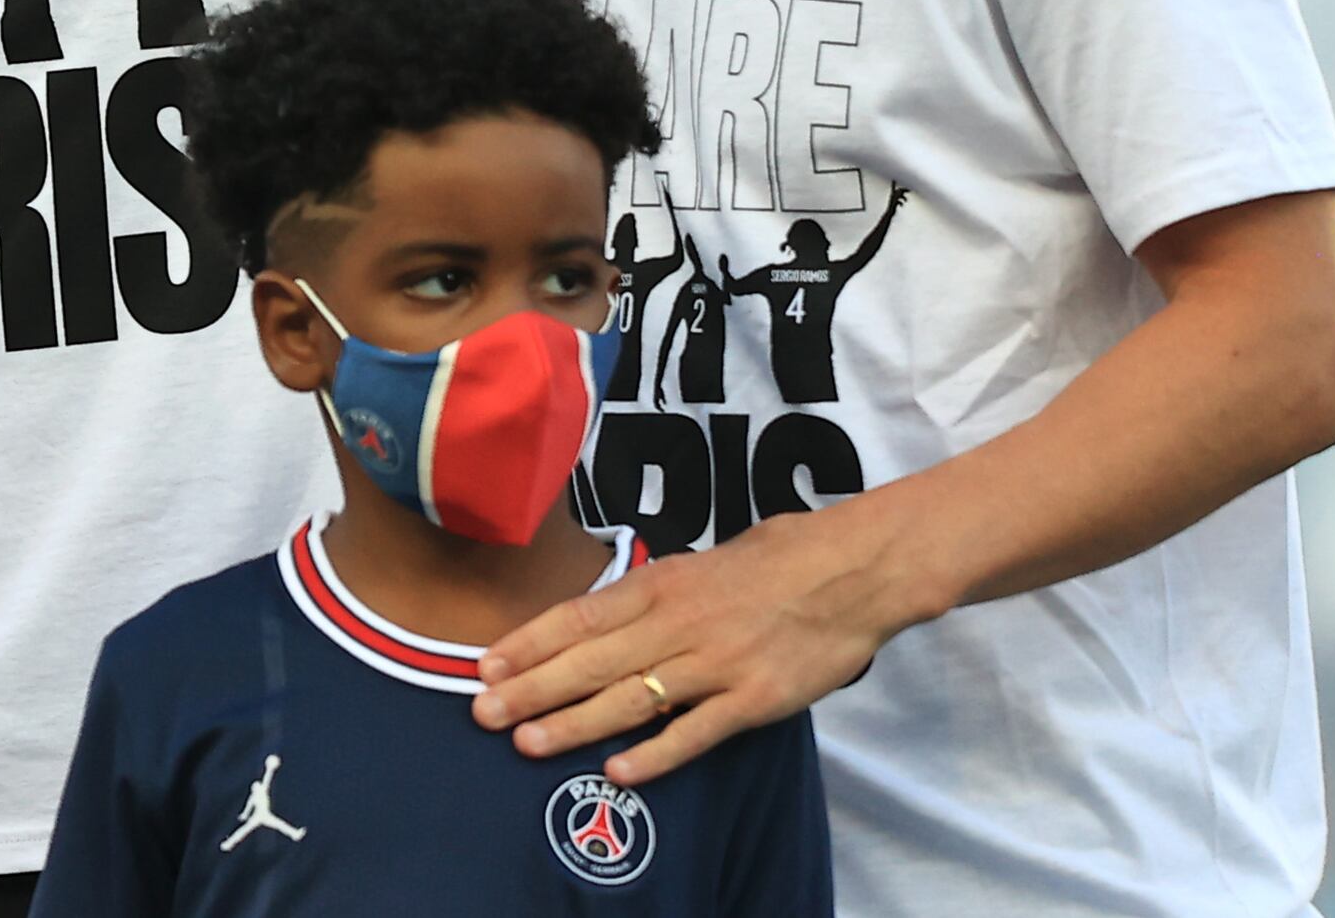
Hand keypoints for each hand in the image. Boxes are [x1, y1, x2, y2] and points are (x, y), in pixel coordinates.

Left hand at [469, 505, 911, 783]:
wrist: (853, 571)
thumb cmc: (775, 561)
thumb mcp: (698, 562)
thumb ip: (651, 593)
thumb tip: (602, 616)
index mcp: (659, 585)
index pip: (577, 616)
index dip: (527, 643)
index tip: (483, 665)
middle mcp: (677, 624)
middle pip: (589, 662)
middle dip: (530, 689)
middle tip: (481, 713)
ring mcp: (715, 664)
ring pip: (630, 699)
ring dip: (573, 724)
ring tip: (527, 743)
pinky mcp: (754, 700)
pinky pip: (695, 732)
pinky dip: (655, 754)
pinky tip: (617, 773)